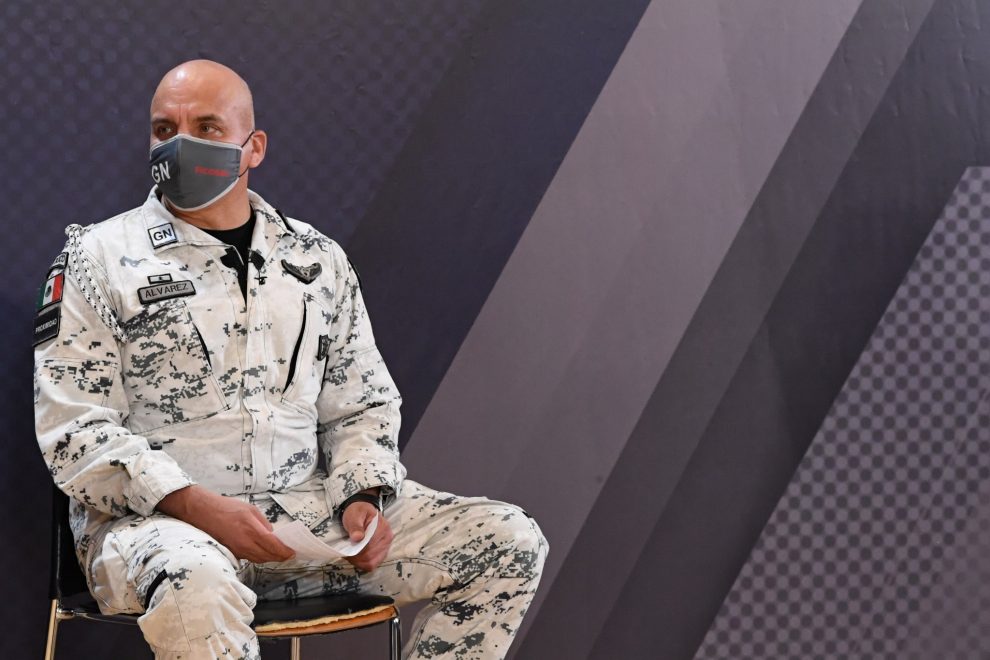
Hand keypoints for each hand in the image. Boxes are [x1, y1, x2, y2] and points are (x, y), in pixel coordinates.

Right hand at [156, 485, 295, 563]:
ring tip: (280, 553)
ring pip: (259, 559)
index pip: (273, 546)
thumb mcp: (251, 510)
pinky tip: (265, 551)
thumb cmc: (227, 508)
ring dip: (271, 558)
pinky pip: (250, 558)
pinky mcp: (232, 553)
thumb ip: (264, 524)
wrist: (204, 512)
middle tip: (290, 554)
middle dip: (280, 556)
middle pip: (268, 556)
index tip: (293, 552)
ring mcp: (237, 550)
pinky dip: (260, 556)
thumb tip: (273, 536)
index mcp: (251, 530)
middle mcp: (244, 543)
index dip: (285, 551)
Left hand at [341, 501, 393, 571]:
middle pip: (370, 555)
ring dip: (358, 561)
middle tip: (346, 551)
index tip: (346, 548)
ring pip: (371, 563)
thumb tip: (357, 538)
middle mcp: (388, 537)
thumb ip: (355, 525)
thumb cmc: (357, 513)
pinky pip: (372, 564)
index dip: (356, 549)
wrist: (362, 513)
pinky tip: (356, 557)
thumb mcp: (354, 515)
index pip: (369, 545)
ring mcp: (386, 547)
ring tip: (351, 553)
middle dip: (356, 556)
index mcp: (383, 526)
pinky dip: (362, 563)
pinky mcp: (382, 553)